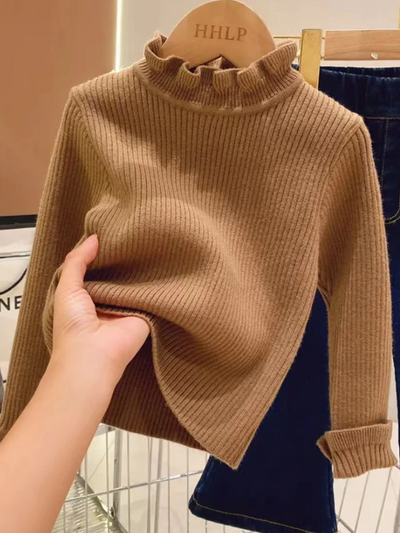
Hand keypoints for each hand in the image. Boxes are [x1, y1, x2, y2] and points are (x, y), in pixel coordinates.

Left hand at [49, 234, 149, 398]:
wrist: (94, 356)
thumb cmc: (73, 325)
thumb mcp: (67, 287)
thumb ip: (77, 261)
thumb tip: (94, 237)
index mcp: (88, 295)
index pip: (99, 268)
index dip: (104, 252)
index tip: (114, 230)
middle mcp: (110, 300)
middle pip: (120, 273)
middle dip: (126, 257)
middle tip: (137, 232)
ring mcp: (129, 307)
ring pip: (137, 282)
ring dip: (143, 268)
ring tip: (153, 241)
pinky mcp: (147, 313)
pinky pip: (153, 294)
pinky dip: (157, 282)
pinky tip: (166, 262)